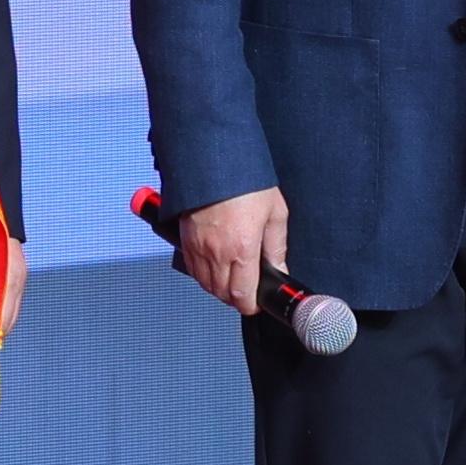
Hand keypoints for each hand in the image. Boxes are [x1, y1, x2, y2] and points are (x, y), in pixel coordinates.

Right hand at [172, 184, 285, 316]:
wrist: (213, 159)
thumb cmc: (245, 181)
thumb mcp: (274, 212)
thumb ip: (277, 246)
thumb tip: (280, 268)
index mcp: (242, 249)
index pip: (242, 295)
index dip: (250, 305)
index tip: (255, 303)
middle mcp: (217, 253)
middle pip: (221, 294)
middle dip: (235, 299)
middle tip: (246, 293)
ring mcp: (198, 246)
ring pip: (204, 284)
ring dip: (218, 288)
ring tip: (230, 281)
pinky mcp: (185, 238)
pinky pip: (191, 268)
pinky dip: (202, 274)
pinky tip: (213, 267)